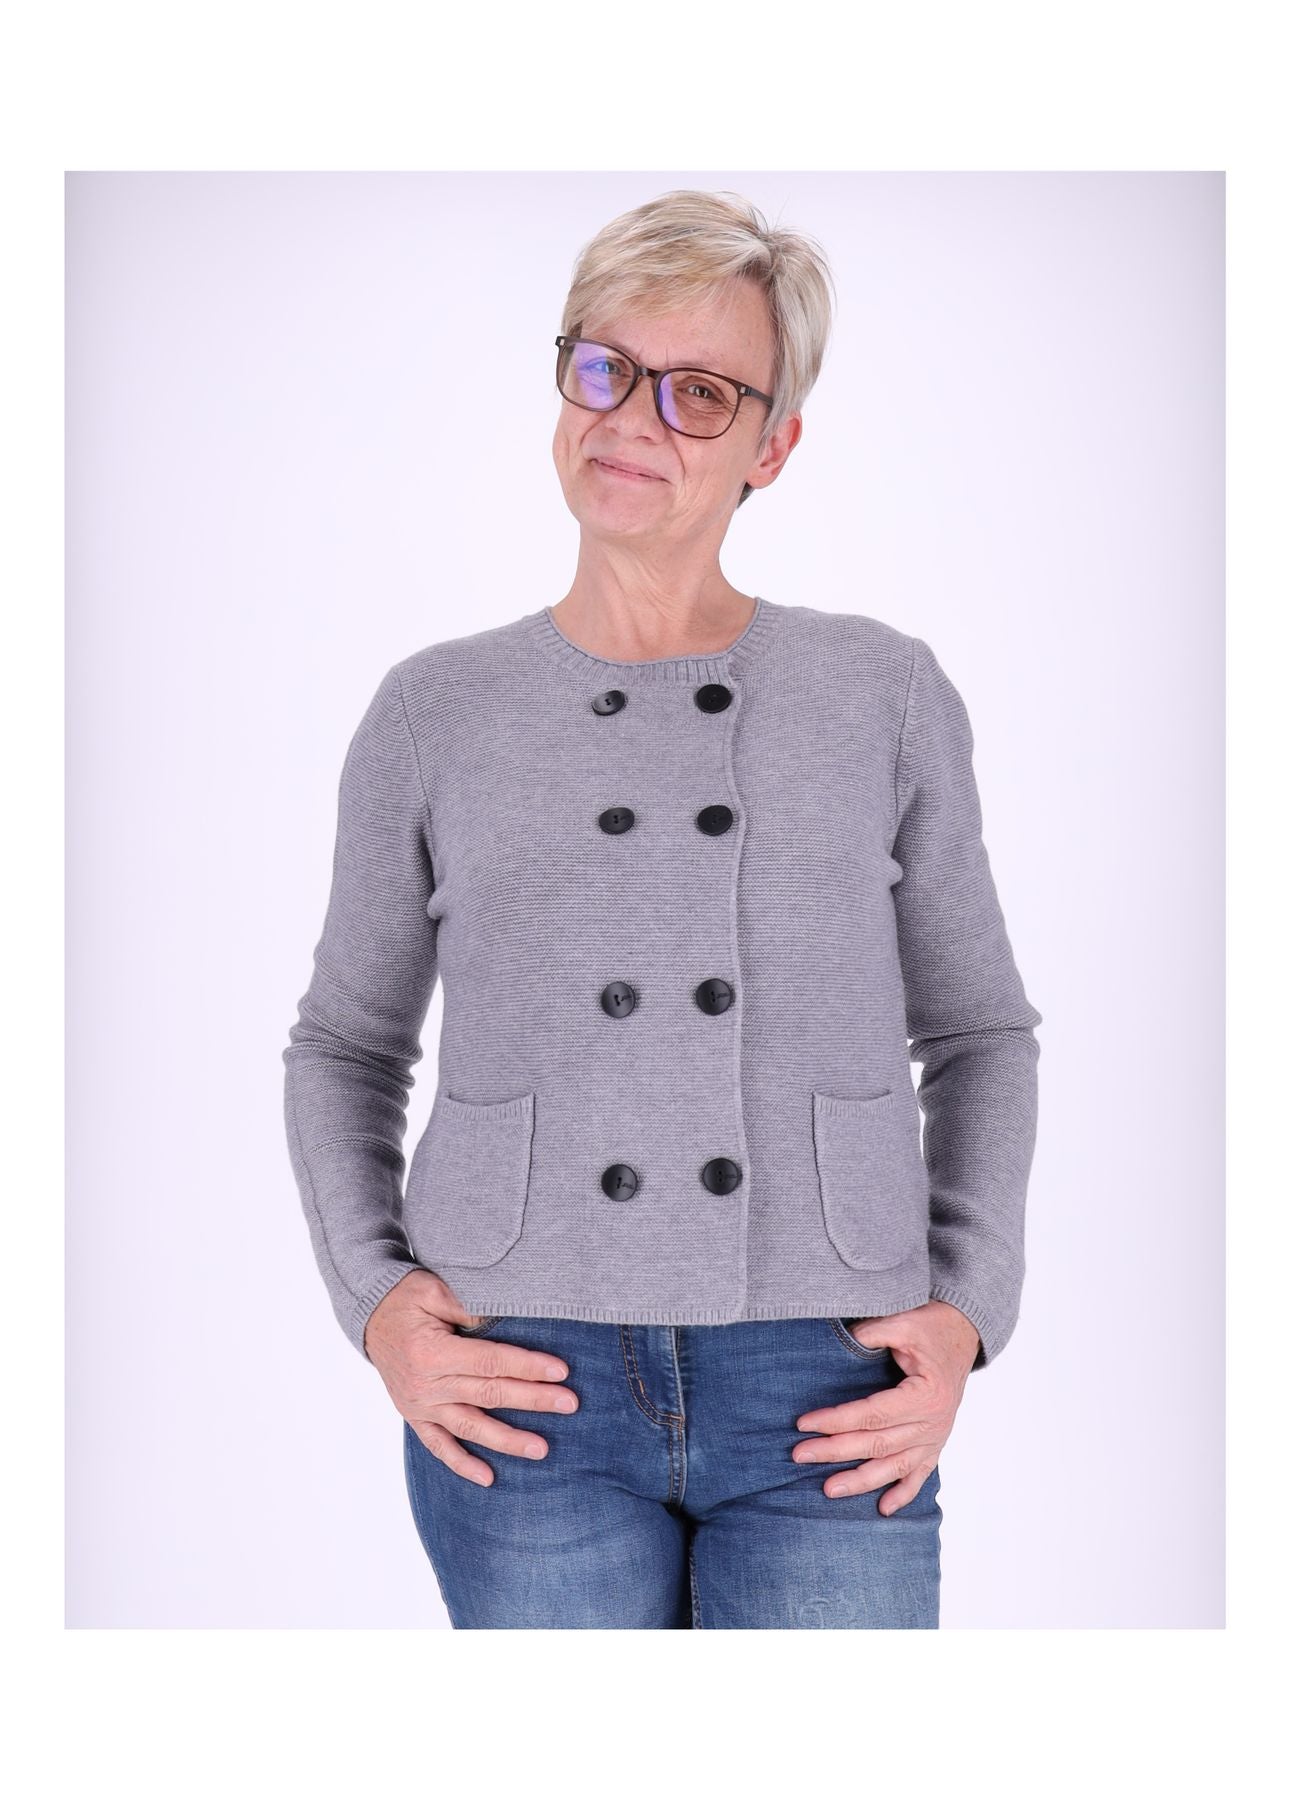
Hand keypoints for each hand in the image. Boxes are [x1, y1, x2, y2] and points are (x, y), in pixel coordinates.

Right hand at [363, 1270, 578, 1486]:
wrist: (367, 1313)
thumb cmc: (404, 1297)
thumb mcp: (433, 1289)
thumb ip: (466, 1306)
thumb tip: (503, 1320)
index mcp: (433, 1352)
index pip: (490, 1362)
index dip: (527, 1366)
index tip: (560, 1371)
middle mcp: (426, 1385)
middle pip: (489, 1395)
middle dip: (532, 1400)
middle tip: (569, 1404)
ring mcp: (419, 1405)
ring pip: (470, 1428)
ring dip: (507, 1440)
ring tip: (541, 1449)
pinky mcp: (414, 1415)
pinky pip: (438, 1446)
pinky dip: (461, 1464)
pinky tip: (487, 1478)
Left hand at [792, 1299, 980, 1513]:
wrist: (963, 1333)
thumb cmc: (932, 1327)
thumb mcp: (904, 1322)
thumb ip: (874, 1333)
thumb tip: (844, 1341)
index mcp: (925, 1395)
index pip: (872, 1415)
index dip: (836, 1421)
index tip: (804, 1423)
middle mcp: (933, 1422)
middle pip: (877, 1444)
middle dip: (835, 1452)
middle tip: (800, 1455)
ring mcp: (937, 1437)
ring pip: (894, 1466)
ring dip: (861, 1481)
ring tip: (828, 1490)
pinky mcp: (936, 1442)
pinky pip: (920, 1475)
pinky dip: (903, 1494)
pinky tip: (883, 1509)